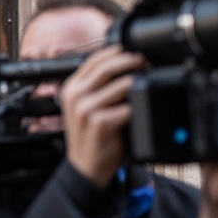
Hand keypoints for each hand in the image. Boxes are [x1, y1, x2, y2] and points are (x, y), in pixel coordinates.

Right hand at [60, 45, 145, 187]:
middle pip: (108, 67)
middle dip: (131, 61)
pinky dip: (139, 105)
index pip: (94, 60)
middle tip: (145, 63)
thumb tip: (124, 64)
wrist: (85, 166)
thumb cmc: (90, 135)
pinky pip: (128, 107)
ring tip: (147, 83)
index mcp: (70, 88)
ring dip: (138, 82)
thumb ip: (97, 87)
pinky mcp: (100, 123)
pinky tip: (142, 107)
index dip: (116, 52)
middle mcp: (75, 96)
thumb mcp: (84, 106)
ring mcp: (86, 109)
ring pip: (122, 85)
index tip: (133, 51)